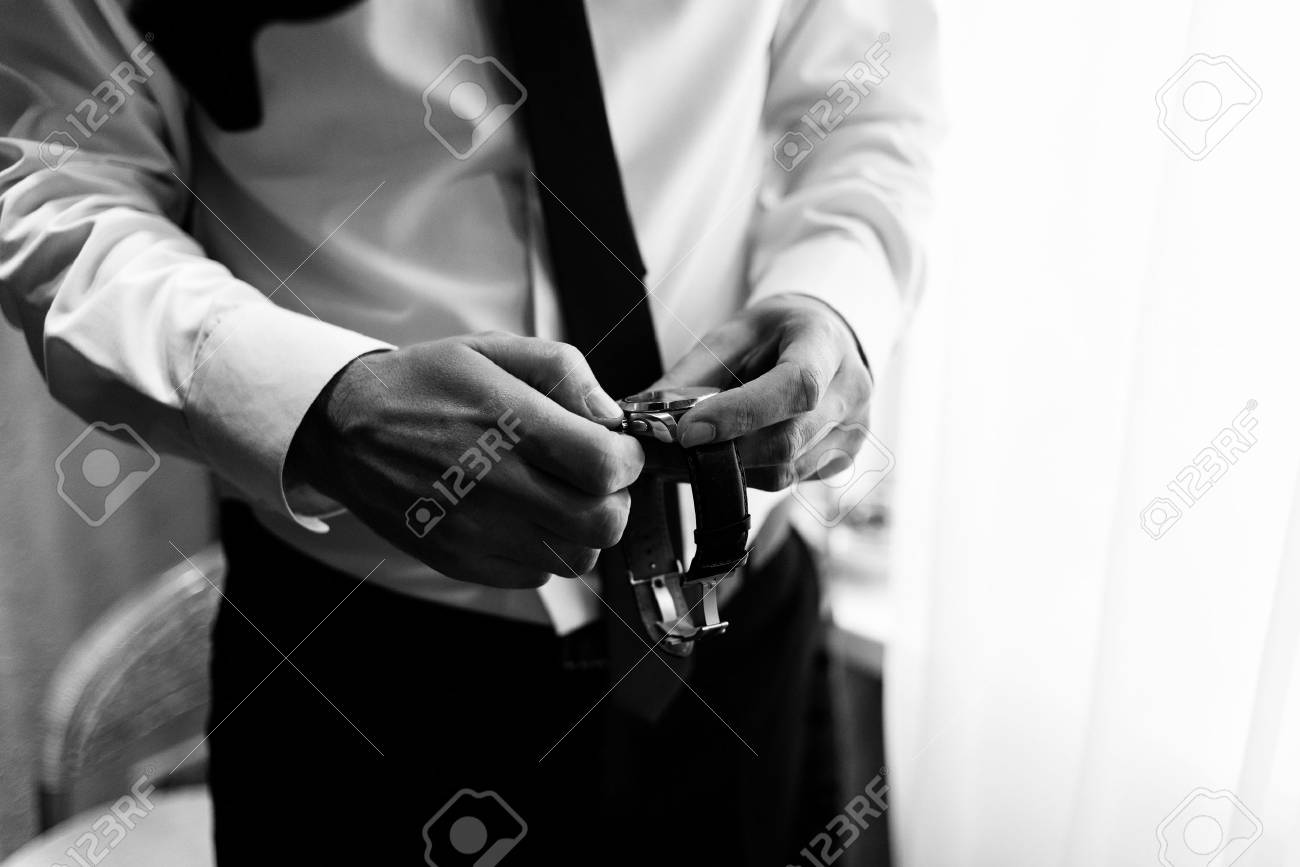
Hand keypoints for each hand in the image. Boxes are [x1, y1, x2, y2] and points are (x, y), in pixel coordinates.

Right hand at [287, 334, 644, 587]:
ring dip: (583, 529)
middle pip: (602, 523)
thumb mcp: (493, 349)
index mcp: (506, 422)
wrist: (344, 429)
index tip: (619, 450)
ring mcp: (475, 530)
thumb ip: (563, 372)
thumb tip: (611, 416)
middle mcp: (493, 482)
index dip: (628, 460)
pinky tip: (524, 516)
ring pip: (577, 558)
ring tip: (559, 497)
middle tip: (595, 478)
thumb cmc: (425, 385)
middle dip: (615, 499)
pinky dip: (546, 550)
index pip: (604, 465)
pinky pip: (537, 576)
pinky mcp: (460, 561)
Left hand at [651, 295, 872, 490]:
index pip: (795, 386)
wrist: (823, 338)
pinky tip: (731, 455)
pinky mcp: (844, 459)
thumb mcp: (731, 335)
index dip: (740, 415)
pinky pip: (791, 481)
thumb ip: (689, 375)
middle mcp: (851, 391)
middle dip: (723, 452)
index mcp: (826, 345)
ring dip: (732, 469)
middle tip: (669, 453)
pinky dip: (751, 474)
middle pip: (788, 440)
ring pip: (786, 471)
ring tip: (692, 455)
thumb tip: (639, 415)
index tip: (688, 431)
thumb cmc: (776, 333)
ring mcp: (855, 430)